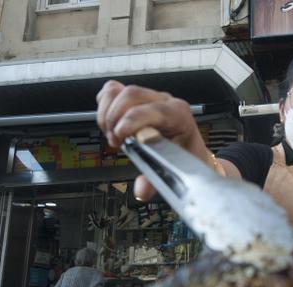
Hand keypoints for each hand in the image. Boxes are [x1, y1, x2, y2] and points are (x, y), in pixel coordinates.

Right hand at [95, 80, 212, 200]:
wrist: (188, 152)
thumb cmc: (185, 159)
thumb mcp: (176, 173)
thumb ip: (156, 182)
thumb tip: (141, 189)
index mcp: (180, 116)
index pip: (156, 109)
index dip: (134, 119)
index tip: (121, 135)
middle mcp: (164, 102)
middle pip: (131, 95)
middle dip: (116, 118)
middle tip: (116, 142)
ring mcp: (148, 97)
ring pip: (117, 91)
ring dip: (107, 114)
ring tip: (113, 135)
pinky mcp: (134, 99)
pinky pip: (111, 91)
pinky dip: (103, 106)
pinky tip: (110, 124)